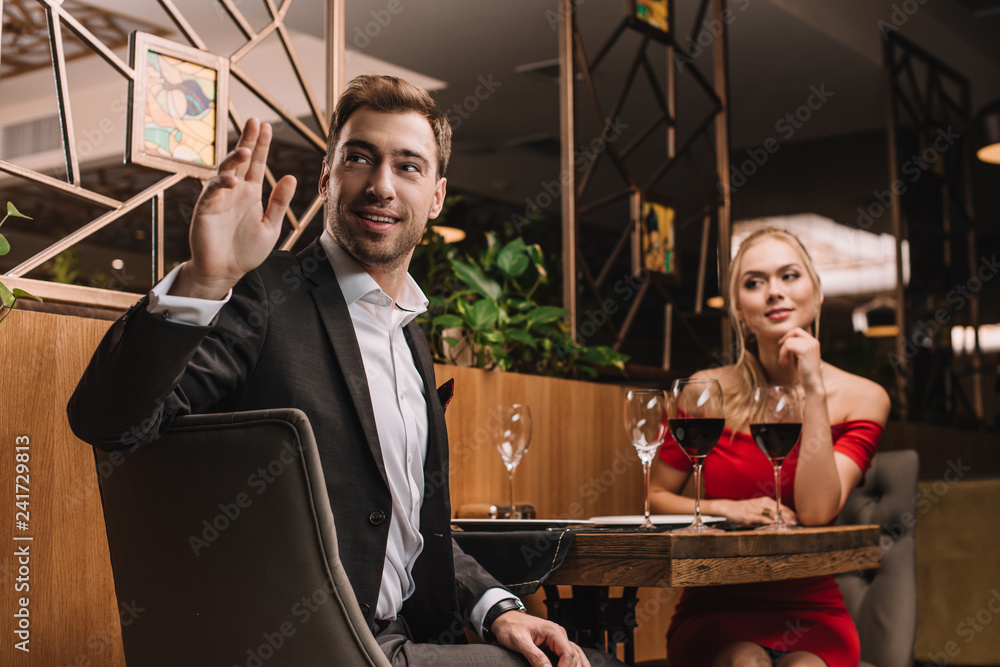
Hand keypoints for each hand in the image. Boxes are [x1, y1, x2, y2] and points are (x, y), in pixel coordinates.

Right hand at [170, 118, 296, 299]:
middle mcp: (234, 191)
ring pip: (224, 171)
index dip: (260, 145)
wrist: (226, 271)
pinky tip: (232, 181)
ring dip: (233, 159)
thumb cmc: (247, 250)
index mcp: (250, 193)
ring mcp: (219, 198)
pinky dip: (221, 184)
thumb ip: (279, 203)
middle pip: (240, 160)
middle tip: (254, 121)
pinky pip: (212, 191)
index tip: (266, 126)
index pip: (256, 164)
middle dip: (247, 140)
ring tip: (246, 150)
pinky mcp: (206, 208)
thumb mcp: (270, 226)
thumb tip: (290, 177)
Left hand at [491, 611, 589, 666]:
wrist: (504, 619)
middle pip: (574, 656)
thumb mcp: (519, 641)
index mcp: (553, 631)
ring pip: (576, 655)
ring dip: (578, 666)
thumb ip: (535, 656)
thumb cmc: (510, 626)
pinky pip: (570, 653)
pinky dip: (576, 663)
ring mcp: (558, 638)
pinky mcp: (554, 643)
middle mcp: (558, 634)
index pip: (568, 654)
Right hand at [711, 497, 797, 525]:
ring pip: (772, 513)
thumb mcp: (759, 509)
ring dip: (782, 519)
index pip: (782, 507)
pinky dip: (768, 521)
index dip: (792, 514)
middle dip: (789, 517)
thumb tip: (784, 520)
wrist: (729, 508)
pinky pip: (760, 518)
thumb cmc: (745, 509)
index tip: (799, 520)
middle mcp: (762, 503)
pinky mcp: (749, 516)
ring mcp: (755, 509)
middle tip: (797, 523)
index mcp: (766, 501)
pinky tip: (774, 524)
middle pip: (779, 510)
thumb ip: (770, 513)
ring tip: (790, 524)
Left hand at [777, 327, 823, 392]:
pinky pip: (787, 346)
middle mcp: (813, 342)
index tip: (781, 344)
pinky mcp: (804, 350)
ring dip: (782, 352)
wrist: (812, 383)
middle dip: (784, 341)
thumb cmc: (805, 372)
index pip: (798, 331)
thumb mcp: (800, 356)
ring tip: (784, 363)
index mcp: (813, 342)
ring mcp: (809, 345)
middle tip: (781, 353)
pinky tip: (785, 364)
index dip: (788, 335)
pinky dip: (783, 355)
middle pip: (794, 332)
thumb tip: (784, 340)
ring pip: (788, 341)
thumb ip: (796, 347)